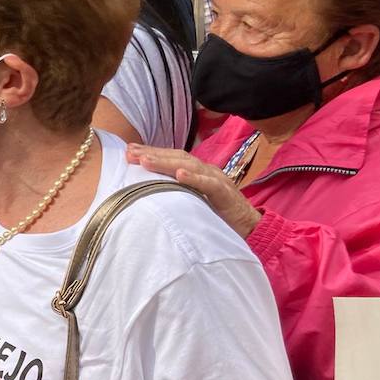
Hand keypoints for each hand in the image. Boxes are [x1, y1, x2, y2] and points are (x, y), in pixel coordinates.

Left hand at [126, 144, 261, 238]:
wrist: (251, 227)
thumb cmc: (218, 215)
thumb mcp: (192, 200)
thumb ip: (176, 193)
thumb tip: (146, 192)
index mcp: (198, 171)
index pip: (172, 157)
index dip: (151, 153)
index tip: (128, 152)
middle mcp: (206, 171)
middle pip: (177, 157)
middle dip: (152, 154)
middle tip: (129, 153)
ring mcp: (217, 180)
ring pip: (190, 166)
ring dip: (166, 162)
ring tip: (145, 161)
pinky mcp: (226, 194)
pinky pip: (209, 184)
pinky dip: (194, 178)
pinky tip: (179, 175)